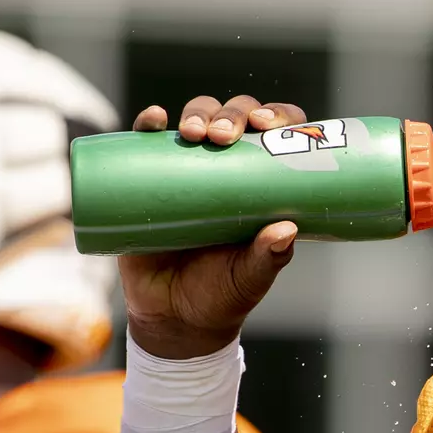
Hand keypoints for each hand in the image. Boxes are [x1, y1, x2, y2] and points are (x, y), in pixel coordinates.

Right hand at [119, 97, 308, 358]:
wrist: (173, 318)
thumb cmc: (222, 294)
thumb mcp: (250, 278)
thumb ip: (268, 258)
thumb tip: (287, 230)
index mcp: (262, 183)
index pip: (277, 135)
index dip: (278, 117)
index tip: (271, 125)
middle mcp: (227, 167)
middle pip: (235, 118)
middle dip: (233, 115)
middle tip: (226, 136)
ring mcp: (186, 169)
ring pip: (196, 120)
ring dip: (198, 113)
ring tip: (196, 133)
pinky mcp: (148, 179)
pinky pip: (146, 143)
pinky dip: (148, 125)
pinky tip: (154, 119)